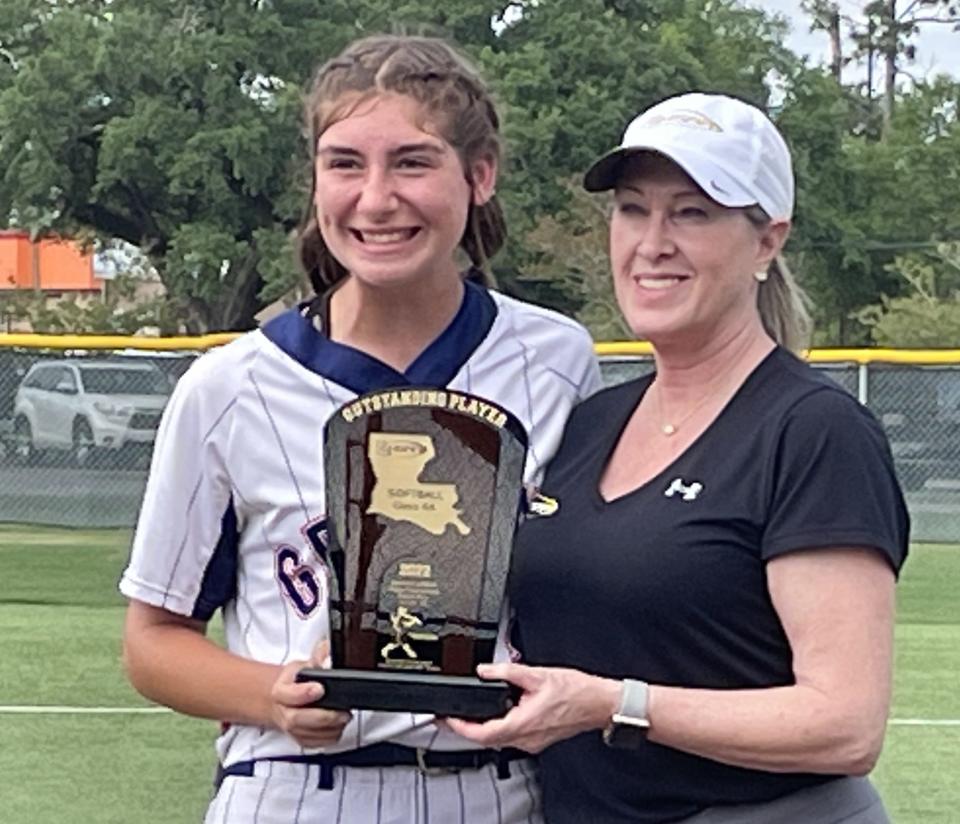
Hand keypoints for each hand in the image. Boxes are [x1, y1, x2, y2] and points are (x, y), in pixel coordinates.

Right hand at [270, 658, 350, 748]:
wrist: (284, 698)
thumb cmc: (296, 681)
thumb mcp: (305, 663)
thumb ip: (319, 656)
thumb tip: (329, 651)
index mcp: (281, 690)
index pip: (288, 695)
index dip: (304, 693)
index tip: (320, 688)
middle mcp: (283, 712)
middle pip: (297, 720)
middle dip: (323, 717)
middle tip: (342, 712)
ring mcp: (291, 729)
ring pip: (309, 736)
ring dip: (331, 728)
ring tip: (344, 716)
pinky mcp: (301, 740)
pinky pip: (316, 744)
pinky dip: (330, 736)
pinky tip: (338, 725)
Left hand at [443, 663, 620, 753]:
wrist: (599, 703)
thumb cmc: (576, 691)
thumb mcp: (537, 674)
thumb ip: (506, 671)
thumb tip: (484, 670)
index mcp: (523, 724)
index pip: (482, 734)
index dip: (461, 728)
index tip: (447, 719)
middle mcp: (526, 738)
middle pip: (487, 740)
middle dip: (467, 728)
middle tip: (452, 716)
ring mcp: (533, 741)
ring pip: (499, 740)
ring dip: (483, 728)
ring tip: (470, 713)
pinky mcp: (538, 739)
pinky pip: (512, 737)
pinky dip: (499, 726)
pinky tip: (498, 712)